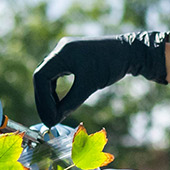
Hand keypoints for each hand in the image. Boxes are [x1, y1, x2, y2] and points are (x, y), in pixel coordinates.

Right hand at [31, 31, 167, 125]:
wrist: (129, 51)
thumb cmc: (111, 65)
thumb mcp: (89, 86)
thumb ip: (71, 103)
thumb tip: (55, 119)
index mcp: (62, 52)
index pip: (40, 77)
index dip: (43, 100)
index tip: (49, 117)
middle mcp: (60, 50)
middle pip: (41, 77)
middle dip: (44, 100)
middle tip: (49, 120)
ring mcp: (65, 52)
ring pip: (48, 77)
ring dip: (49, 96)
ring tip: (54, 114)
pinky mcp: (71, 56)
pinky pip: (56, 74)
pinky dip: (56, 90)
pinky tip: (60, 103)